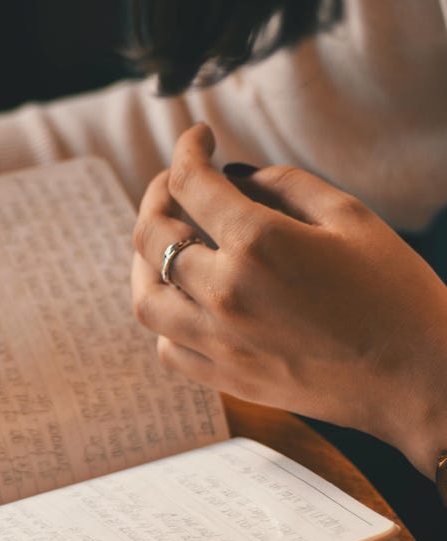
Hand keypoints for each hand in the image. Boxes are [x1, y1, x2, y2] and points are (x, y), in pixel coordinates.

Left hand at [131, 123, 446, 478]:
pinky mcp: (227, 378)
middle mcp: (225, 294)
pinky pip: (167, 348)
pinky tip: (184, 301)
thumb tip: (234, 176)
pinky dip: (164, 319)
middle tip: (173, 183)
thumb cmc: (396, 292)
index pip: (192, 182)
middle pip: (153, 235)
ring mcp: (220, 342)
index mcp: (258, 245)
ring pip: (145, 298)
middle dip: (157, 195)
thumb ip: (283, 184)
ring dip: (143, 260)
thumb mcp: (349, 217)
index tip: (198, 138)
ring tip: (163, 241)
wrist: (420, 379)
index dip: (188, 148)